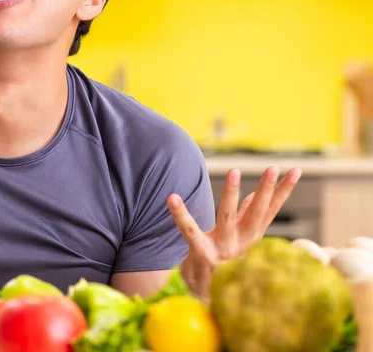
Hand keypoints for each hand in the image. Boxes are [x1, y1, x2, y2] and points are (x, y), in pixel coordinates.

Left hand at [168, 165, 301, 299]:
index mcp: (250, 239)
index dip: (283, 191)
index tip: (295, 170)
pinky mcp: (201, 254)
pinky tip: (172, 197)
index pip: (270, 211)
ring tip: (235, 171)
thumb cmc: (219, 265)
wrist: (203, 300)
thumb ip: (244, 218)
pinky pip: (189, 230)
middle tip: (273, 168)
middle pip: (256, 213)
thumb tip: (256, 195)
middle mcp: (241, 244)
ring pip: (228, 217)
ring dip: (232, 194)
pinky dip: (180, 214)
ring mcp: (222, 250)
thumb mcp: (236, 242)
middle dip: (266, 189)